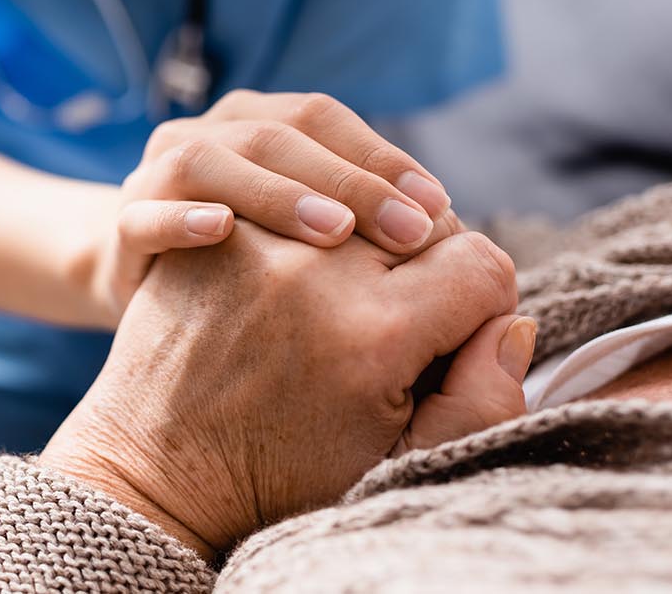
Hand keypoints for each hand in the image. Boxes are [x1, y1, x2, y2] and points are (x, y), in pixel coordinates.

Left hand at [42, 221, 532, 557]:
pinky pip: (291, 196)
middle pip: (423, 221)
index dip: (482, 301)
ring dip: (368, 234)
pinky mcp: (211, 232)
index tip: (453, 332)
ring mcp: (255, 242)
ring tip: (347, 289)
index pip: (481, 264)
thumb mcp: (395, 462)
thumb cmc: (283, 475)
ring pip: (357, 200)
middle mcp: (316, 273)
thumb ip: (481, 398)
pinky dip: (307, 223)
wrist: (158, 469)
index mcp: (374, 334)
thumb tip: (514, 323)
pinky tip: (298, 268)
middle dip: (426, 263)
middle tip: (394, 316)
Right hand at [82, 90, 459, 325]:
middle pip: (275, 135)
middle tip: (409, 233)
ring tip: (333, 235)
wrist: (145, 301)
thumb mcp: (303, 238)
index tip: (438, 209)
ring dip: (275, 194)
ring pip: (209, 162)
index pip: (322, 118)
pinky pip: (145, 216)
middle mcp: (205, 136)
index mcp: (254, 123)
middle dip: (347, 181)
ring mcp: (156, 178)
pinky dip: (182, 220)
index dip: (381, 158)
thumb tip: (446, 221)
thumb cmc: (247, 275)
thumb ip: (357, 218)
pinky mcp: (125, 228)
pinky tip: (221, 233)